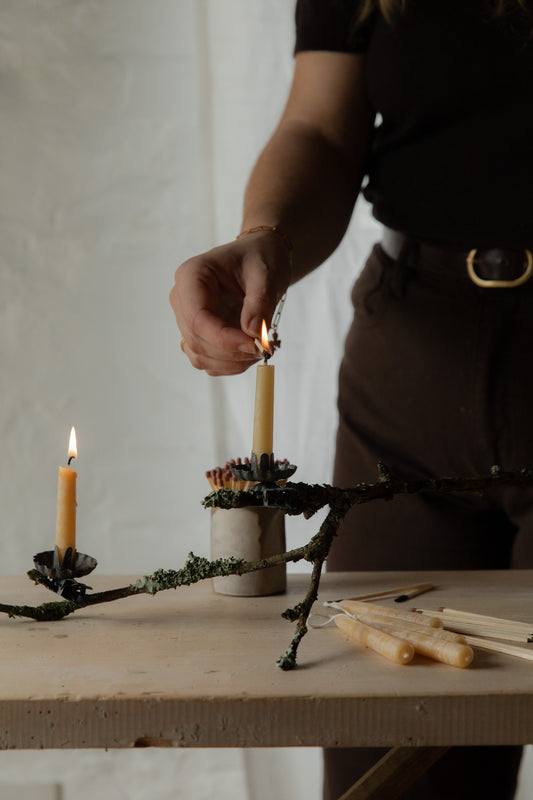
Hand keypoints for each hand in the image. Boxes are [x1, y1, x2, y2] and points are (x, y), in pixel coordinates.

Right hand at [170, 231, 290, 374]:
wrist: (258, 260)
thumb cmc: (259, 259)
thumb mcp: (265, 275)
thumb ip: (259, 302)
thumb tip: (252, 334)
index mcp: (191, 276)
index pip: (197, 319)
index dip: (224, 340)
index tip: (255, 345)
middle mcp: (182, 299)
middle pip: (197, 340)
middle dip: (232, 353)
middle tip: (264, 349)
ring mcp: (187, 318)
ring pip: (200, 355)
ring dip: (232, 362)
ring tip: (260, 348)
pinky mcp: (197, 334)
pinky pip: (208, 360)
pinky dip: (231, 364)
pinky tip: (250, 351)